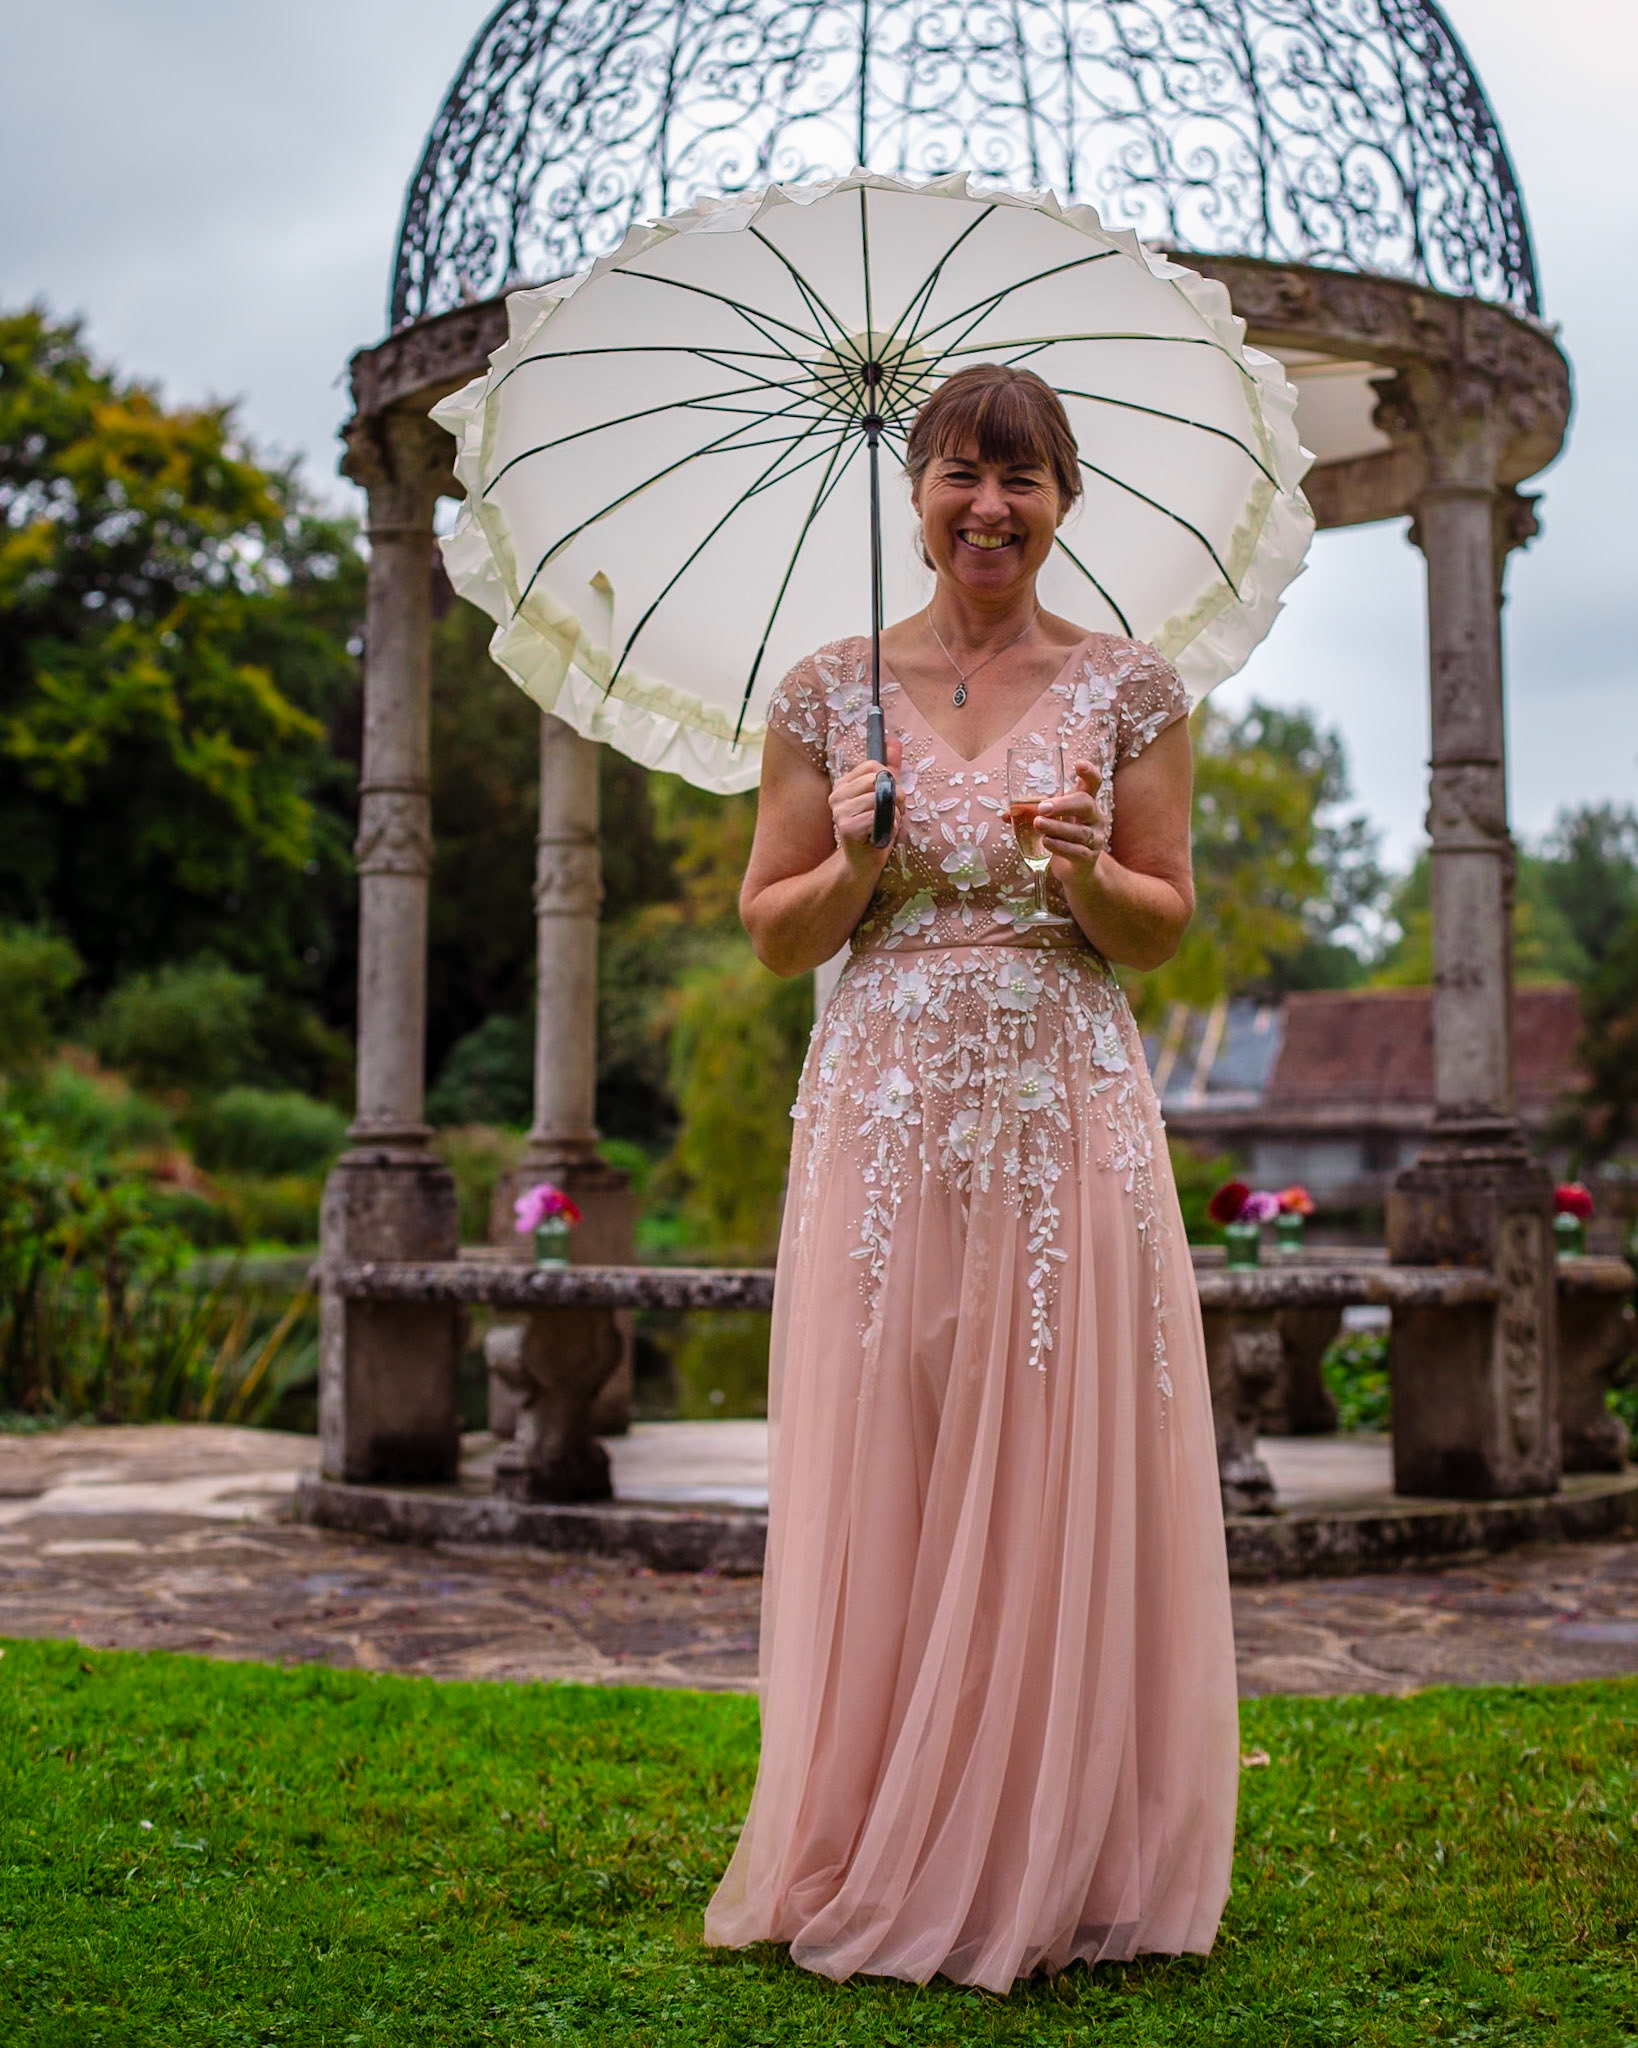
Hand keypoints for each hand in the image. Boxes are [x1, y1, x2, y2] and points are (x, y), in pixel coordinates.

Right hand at [830, 736, 903, 869]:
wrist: (863, 863)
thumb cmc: (876, 828)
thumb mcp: (884, 795)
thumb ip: (889, 768)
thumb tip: (894, 740)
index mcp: (843, 784)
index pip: (873, 766)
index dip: (890, 780)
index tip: (889, 797)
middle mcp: (837, 796)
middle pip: (878, 780)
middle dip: (894, 797)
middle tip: (890, 813)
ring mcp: (839, 812)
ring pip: (881, 799)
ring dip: (893, 814)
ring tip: (886, 825)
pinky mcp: (847, 828)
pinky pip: (880, 817)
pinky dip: (889, 827)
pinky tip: (881, 835)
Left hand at [1035, 758, 1106, 883]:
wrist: (1077, 869)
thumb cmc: (1063, 837)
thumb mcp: (1052, 821)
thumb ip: (1032, 815)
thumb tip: (1006, 814)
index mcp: (1086, 802)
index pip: (1093, 783)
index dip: (1089, 772)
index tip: (1078, 764)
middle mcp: (1095, 818)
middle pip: (1086, 804)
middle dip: (1064, 804)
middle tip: (1042, 808)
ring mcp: (1095, 838)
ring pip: (1079, 831)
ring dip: (1056, 827)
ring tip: (1038, 824)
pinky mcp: (1089, 858)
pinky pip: (1076, 851)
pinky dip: (1060, 846)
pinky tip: (1046, 842)